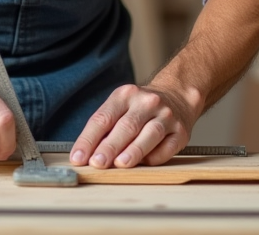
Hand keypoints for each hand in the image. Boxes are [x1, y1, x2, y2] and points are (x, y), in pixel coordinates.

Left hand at [68, 83, 197, 168]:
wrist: (177, 96)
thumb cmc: (141, 108)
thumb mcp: (120, 107)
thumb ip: (105, 128)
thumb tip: (87, 155)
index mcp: (125, 95)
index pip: (103, 118)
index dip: (89, 139)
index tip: (78, 157)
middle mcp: (147, 103)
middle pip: (126, 126)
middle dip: (110, 146)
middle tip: (97, 162)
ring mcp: (166, 116)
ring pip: (149, 134)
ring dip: (134, 151)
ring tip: (120, 164)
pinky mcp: (180, 132)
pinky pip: (167, 147)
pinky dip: (154, 157)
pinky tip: (144, 164)